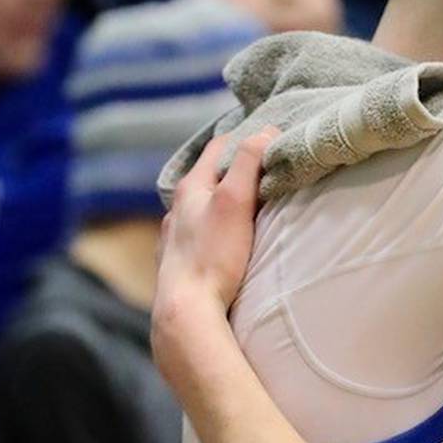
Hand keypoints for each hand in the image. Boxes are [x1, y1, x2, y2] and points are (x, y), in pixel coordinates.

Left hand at [155, 128, 274, 321]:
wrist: (185, 310)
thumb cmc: (212, 255)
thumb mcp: (235, 200)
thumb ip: (248, 162)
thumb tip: (265, 131)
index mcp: (190, 188)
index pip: (217, 147)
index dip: (243, 137)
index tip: (267, 136)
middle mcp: (176, 209)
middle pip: (208, 177)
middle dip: (233, 170)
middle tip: (263, 167)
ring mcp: (174, 237)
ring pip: (201, 207)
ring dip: (221, 201)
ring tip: (246, 204)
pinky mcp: (177, 262)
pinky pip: (197, 234)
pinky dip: (212, 228)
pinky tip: (221, 240)